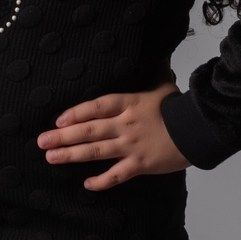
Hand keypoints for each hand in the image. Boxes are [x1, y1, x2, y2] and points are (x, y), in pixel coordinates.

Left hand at [38, 81, 189, 189]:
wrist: (199, 129)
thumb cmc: (181, 108)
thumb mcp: (165, 85)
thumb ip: (156, 72)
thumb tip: (158, 55)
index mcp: (129, 104)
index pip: (96, 107)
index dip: (75, 113)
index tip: (57, 120)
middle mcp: (125, 124)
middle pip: (88, 130)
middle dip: (62, 136)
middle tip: (41, 142)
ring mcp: (131, 145)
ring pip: (95, 151)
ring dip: (71, 155)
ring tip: (51, 158)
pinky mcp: (140, 164)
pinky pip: (116, 175)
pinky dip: (101, 181)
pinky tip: (87, 184)